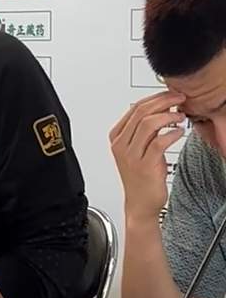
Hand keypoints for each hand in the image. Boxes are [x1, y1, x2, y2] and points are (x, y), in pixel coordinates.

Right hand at [109, 91, 185, 220]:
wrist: (140, 203)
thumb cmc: (141, 177)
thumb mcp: (138, 149)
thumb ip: (145, 129)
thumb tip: (162, 107)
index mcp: (116, 137)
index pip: (135, 108)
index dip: (155, 98)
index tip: (170, 95)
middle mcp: (121, 145)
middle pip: (141, 112)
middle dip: (163, 102)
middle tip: (179, 99)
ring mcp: (131, 155)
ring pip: (148, 124)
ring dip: (168, 116)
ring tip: (180, 117)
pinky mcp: (144, 165)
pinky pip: (159, 142)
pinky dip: (172, 133)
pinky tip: (179, 132)